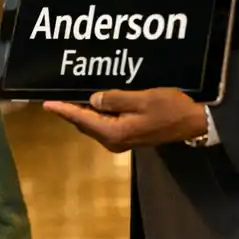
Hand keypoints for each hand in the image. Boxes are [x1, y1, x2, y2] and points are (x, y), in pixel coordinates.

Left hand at [43, 88, 207, 151]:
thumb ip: (114, 99)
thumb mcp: (141, 99)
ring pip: (93, 125)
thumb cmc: (169, 109)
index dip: (63, 109)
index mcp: (114, 132)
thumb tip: (92, 100)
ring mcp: (120, 141)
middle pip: (84, 123)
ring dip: (81, 112)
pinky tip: (92, 103)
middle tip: (54, 97)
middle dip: (69, 111)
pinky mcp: (128, 137)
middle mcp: (113, 141)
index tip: (46, 103)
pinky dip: (94, 115)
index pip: (81, 118)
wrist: (192, 123)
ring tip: (68, 97)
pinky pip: (103, 125)